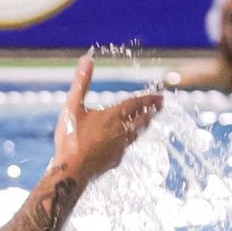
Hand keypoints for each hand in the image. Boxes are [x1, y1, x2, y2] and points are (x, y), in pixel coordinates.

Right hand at [53, 55, 162, 181]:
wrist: (72, 170)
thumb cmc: (71, 138)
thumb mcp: (72, 107)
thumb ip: (80, 83)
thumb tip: (87, 59)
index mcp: (113, 115)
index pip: (137, 104)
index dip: (149, 99)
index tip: (160, 96)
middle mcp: (122, 130)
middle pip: (142, 119)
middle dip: (152, 111)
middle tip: (159, 106)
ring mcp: (120, 147)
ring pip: (137, 133)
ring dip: (143, 125)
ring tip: (146, 121)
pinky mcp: (115, 160)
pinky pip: (126, 148)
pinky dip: (129, 141)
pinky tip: (125, 143)